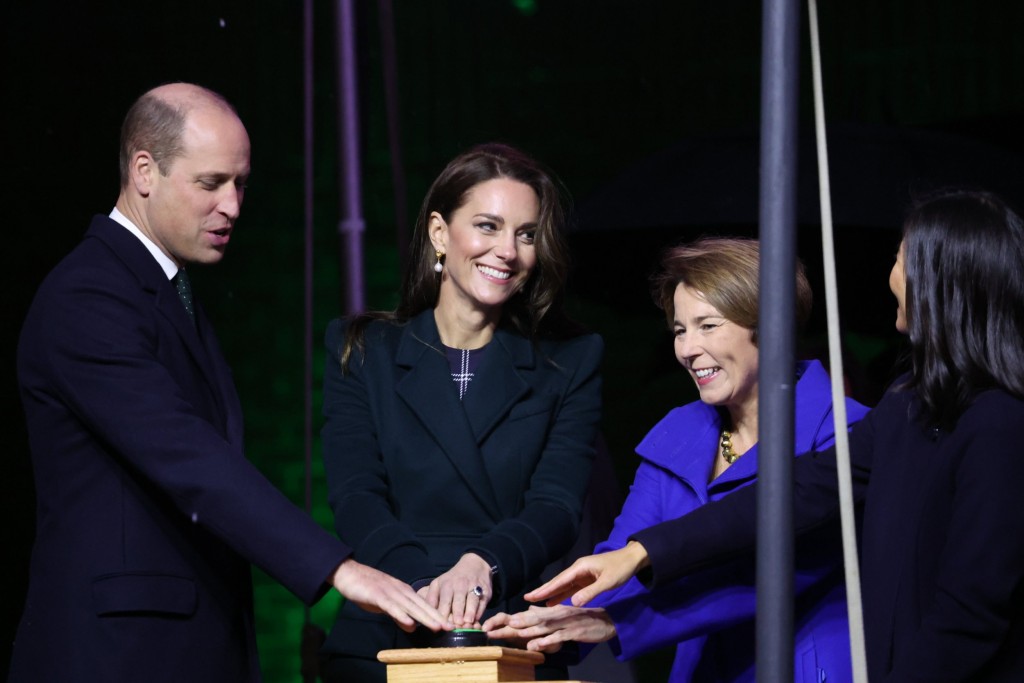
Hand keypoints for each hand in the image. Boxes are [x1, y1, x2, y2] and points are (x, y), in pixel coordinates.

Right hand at [331, 559, 449, 632]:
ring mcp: (390, 593)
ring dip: (425, 617)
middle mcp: (400, 591)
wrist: (349, 573)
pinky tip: (410, 624)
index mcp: (403, 592)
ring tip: (438, 627)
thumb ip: (398, 615)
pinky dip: (402, 616)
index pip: (423, 605)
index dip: (437, 615)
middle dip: (437, 617)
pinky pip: (392, 607)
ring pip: (411, 607)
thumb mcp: (384, 605)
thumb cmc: (367, 588)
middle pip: (422, 606)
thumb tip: (411, 628)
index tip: (449, 625)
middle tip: (451, 627)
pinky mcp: (378, 596)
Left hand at [422, 553, 491, 626]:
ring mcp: (473, 587)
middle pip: (458, 601)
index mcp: (446, 585)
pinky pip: (482, 602)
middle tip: (456, 624)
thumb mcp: (438, 584)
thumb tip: (421, 613)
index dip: (443, 613)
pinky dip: (480, 611)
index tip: (441, 624)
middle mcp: (460, 586)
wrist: (474, 565)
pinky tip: (477, 619)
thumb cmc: (453, 580)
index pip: (444, 601)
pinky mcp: (485, 591)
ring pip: (472, 600)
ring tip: (467, 622)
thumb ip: (430, 598)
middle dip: (456, 613)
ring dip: (469, 611)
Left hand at [482, 604, 615, 652]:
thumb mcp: (561, 617)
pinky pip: (558, 637)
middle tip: (492, 628)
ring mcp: (564, 623)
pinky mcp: (573, 632)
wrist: (605, 620)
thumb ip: (544, 616)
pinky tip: (536, 644)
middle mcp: (555, 615)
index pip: (526, 616)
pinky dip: (546, 641)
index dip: (508, 620)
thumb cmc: (581, 619)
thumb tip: (528, 614)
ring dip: (526, 629)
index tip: (489, 625)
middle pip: (530, 620)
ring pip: (542, 626)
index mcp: (550, 612)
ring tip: (512, 631)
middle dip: (511, 624)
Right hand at [524, 541, 649, 606]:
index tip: (532, 595)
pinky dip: (562, 595)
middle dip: (543, 590)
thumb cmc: (621, 569)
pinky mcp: (586, 580)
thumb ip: (591, 592)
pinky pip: (571, 589)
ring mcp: (582, 575)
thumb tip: (573, 603)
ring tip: (537, 602)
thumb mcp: (607, 582)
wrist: (632, 559)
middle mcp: (578, 570)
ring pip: (563, 586)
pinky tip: (554, 602)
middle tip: (527, 598)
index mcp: (580, 568)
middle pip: (558, 582)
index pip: (560, 580)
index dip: (546, 589)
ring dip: (551, 594)